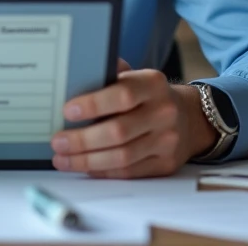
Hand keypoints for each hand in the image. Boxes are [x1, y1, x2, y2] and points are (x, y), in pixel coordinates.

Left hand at [49, 59, 215, 178]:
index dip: (93, 105)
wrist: (189, 118)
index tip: (67, 111)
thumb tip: (74, 78)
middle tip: (58, 141)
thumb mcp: (135, 77)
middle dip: (82, 140)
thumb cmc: (148, 96)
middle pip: (119, 131)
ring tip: (63, 159)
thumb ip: (109, 76)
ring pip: (122, 157)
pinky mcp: (165, 164)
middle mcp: (163, 112)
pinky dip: (102, 171)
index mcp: (153, 84)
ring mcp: (167, 141)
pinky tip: (84, 167)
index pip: (122, 95)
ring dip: (87, 160)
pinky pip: (129, 172)